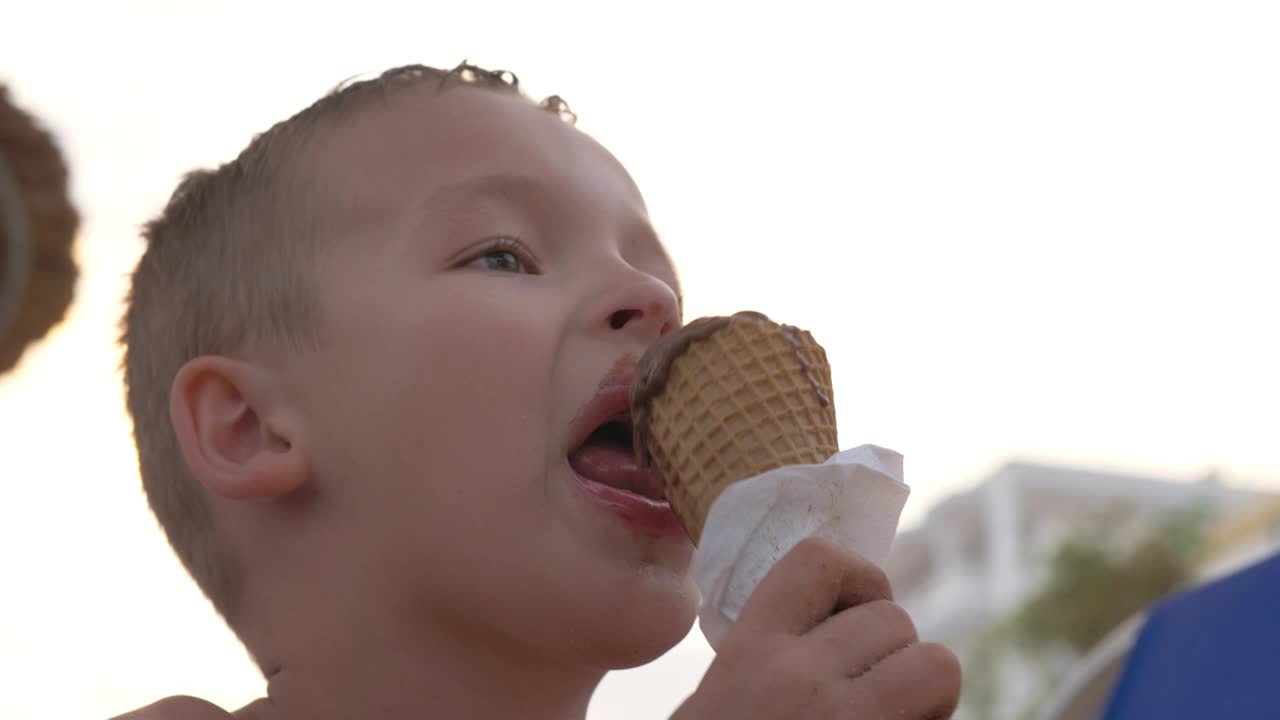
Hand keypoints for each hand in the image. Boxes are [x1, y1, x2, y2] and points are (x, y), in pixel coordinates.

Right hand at [673, 538, 960, 718]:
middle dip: (894, 655)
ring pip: (939, 666)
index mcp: (751, 654)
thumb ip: (766, 658)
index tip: (856, 614)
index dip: (857, 577)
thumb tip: (832, 624)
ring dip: (926, 695)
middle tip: (871, 697)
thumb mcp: (716, 700)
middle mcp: (800, 679)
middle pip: (893, 619)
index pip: (820, 560)